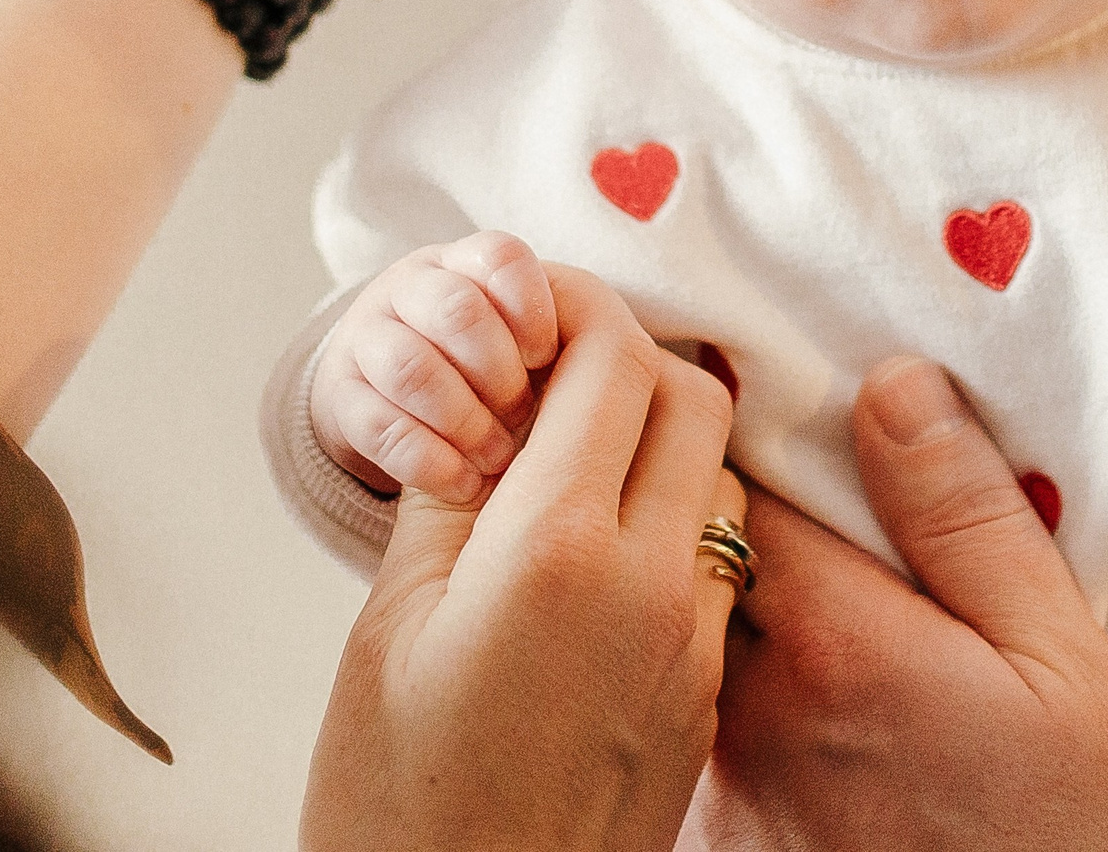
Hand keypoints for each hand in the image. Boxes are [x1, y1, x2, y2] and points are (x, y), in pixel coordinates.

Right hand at [302, 263, 739, 851]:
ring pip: (717, 477)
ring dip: (663, 439)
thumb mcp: (388, 628)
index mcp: (557, 550)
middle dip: (632, 362)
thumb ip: (449, 495)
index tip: (537, 306)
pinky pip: (719, 562)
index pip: (614, 362)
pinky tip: (606, 541)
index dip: (578, 310)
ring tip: (577, 457)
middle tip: (556, 375)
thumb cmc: (397, 806)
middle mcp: (651, 585)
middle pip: (695, 399)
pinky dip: (676, 519)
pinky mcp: (705, 695)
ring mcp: (693, 643)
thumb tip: (485, 408)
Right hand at [311, 232, 559, 498]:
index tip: (547, 358)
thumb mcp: (528, 343)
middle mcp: (415, 289)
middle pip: (456, 310)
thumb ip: (563, 344)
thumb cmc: (496, 383)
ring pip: (409, 366)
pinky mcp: (338, 399)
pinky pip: (375, 425)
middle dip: (497, 372)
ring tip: (498, 461)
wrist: (395, 421)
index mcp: (471, 266)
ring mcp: (369, 339)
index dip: (531, 306)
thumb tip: (620, 365)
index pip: (501, 257)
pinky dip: (426, 458)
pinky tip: (464, 485)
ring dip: (462, 420)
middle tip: (524, 417)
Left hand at [696, 358, 1107, 850]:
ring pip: (688, 638)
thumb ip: (968, 516)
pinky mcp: (720, 836)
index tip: (780, 398)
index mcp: (834, 639)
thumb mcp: (1060, 655)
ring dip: (723, 593)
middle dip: (728, 505)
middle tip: (786, 476)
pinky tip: (804, 685)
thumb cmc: (1071, 829)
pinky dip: (732, 681)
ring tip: (806, 580)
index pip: (735, 478)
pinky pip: (702, 719)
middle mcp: (751, 707)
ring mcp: (725, 781)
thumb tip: (890, 386)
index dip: (751, 426)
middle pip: (695, 556)